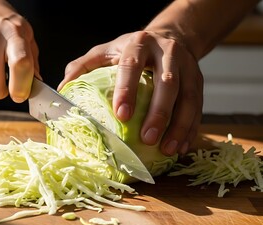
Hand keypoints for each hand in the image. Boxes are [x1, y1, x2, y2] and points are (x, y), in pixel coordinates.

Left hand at [60, 31, 202, 155]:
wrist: (172, 37)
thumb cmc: (133, 50)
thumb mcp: (106, 51)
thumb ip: (84, 66)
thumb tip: (62, 90)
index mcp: (140, 44)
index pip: (132, 65)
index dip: (128, 89)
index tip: (121, 115)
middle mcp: (167, 53)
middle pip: (167, 83)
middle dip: (159, 113)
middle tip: (147, 139)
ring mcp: (188, 67)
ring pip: (188, 97)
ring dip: (180, 126)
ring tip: (168, 149)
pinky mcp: (199, 82)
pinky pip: (198, 107)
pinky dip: (191, 128)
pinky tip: (182, 147)